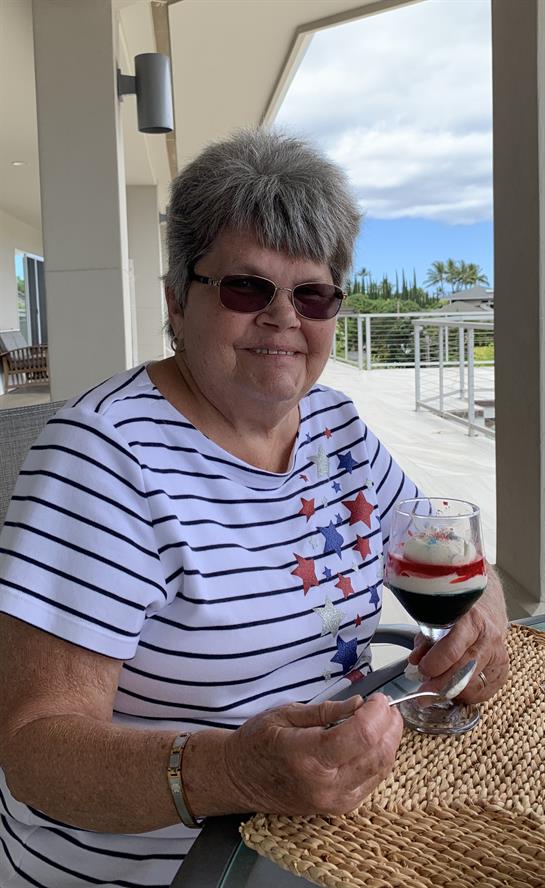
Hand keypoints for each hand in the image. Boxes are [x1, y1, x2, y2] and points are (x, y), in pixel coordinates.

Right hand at [223, 694, 402, 815]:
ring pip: (380, 769)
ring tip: (384, 719)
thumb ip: (326, 710)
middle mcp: (324, 785)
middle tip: (385, 705)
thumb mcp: (286, 713)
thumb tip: (359, 704)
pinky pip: (372, 782)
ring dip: (390, 741)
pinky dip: (380, 759)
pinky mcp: (338, 808)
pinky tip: (375, 741)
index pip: (360, 736)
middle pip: (376, 753)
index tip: (378, 697)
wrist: (239, 779)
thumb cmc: (257, 742)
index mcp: (307, 757)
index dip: (377, 713)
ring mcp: (333, 801)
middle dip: (389, 725)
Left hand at [409, 570, 508, 702]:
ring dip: (452, 692)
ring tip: (436, 690)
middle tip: (423, 693)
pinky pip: (483, 692)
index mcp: (470, 621)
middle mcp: (488, 639)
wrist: (486, 616)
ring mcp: (498, 656)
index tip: (422, 670)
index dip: (435, 663)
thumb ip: (426, 641)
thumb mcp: (439, 621)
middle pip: (463, 670)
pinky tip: (454, 689)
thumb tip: (415, 660)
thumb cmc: (459, 619)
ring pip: (473, 684)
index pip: (453, 648)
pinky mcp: (502, 671)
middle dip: (440, 684)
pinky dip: (465, 695)